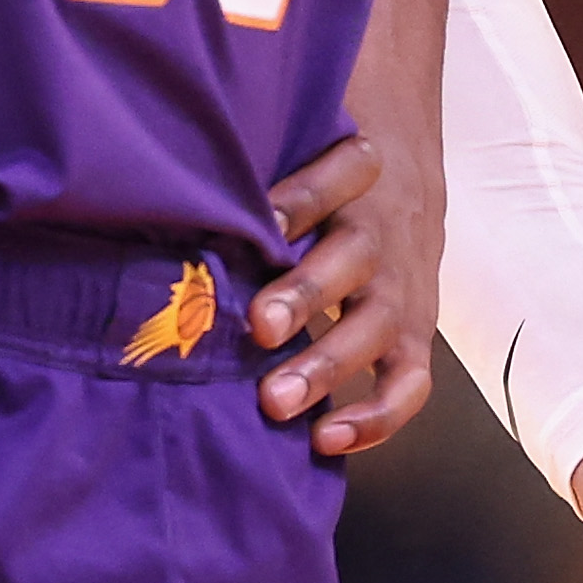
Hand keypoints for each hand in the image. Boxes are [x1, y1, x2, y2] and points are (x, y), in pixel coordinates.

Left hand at [248, 131, 437, 456]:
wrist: (406, 174)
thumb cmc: (324, 168)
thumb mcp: (303, 144)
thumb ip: (254, 160)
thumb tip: (167, 178)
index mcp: (357, 171)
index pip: (338, 175)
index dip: (303, 198)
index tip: (258, 218)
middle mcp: (382, 230)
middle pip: (355, 257)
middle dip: (308, 295)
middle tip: (260, 328)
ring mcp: (404, 285)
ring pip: (378, 325)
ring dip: (328, 366)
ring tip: (277, 402)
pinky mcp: (414, 330)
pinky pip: (410, 380)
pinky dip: (377, 416)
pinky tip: (327, 438)